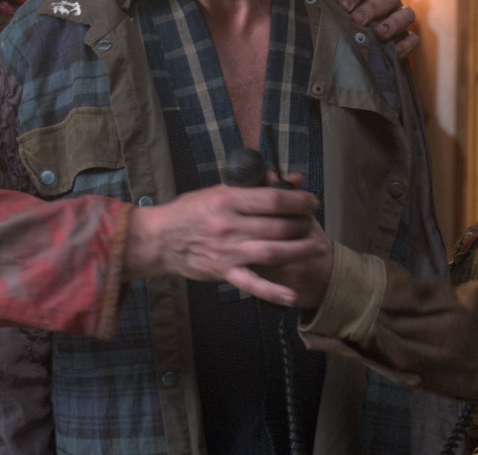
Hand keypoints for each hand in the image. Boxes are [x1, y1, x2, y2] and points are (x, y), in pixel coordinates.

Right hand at [125, 185, 323, 304]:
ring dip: (300, 250)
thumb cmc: (189, 211)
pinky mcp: (224, 272)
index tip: (311, 201)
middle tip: (312, 222)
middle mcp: (230, 226)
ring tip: (318, 247)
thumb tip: (291, 181)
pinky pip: (252, 284)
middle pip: (278, 226)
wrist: (159, 239)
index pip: (273, 199)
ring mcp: (228, 252)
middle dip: (302, 223)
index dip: (298, 200)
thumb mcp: (218, 190)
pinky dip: (272, 291)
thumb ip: (254, 186)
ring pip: (273, 251)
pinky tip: (291, 296)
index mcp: (228, 200)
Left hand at [320, 0, 418, 57]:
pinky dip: (406, 44)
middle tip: (357, 20)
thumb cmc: (340, 5)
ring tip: (379, 34)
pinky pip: (413, 39)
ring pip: (407, 14)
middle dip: (374, 8)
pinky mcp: (404, 37)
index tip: (344, 5)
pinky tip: (395, 51)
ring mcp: (399, 17)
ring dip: (394, 23)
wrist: (343, 33)